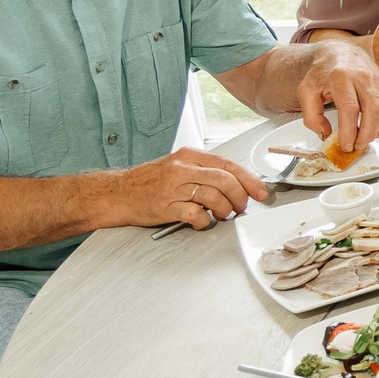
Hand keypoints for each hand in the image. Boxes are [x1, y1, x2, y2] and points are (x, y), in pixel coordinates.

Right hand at [118, 148, 268, 230]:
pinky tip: (202, 222)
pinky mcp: (166, 207)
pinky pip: (196, 215)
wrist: (118, 193)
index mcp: (189, 156)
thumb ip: (205, 172)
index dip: (249, 180)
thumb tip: (237, 183)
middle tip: (240, 207)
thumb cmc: (150, 182)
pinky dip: (204, 222)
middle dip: (240, 197)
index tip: (260, 192)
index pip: (228, 164)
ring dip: (225, 210)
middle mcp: (182, 169)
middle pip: (225, 181)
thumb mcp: (179, 166)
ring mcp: (173, 188)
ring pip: (214, 197)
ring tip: (222, 215)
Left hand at [301, 40, 378, 150]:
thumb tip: (326, 134)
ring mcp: (377, 80)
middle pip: (373, 110)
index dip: (349, 130)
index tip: (345, 144)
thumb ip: (311, 116)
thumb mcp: (306, 91)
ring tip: (366, 139)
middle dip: (366, 134)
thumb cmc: (323, 72)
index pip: (350, 108)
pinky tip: (376, 128)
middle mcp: (363, 77)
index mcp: (340, 77)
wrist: (339, 52)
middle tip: (356, 146)